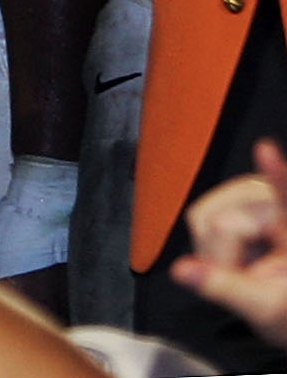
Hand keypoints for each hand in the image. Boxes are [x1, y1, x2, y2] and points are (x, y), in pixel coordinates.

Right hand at [173, 138, 286, 344]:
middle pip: (219, 221)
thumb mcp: (265, 309)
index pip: (283, 194)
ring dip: (214, 250)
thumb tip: (181, 271)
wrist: (286, 304)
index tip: (265, 149)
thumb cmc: (285, 308)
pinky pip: (202, 214)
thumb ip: (224, 288)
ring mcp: (254, 196)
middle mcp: (272, 200)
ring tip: (245, 266)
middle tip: (247, 276)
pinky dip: (209, 241)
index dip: (274, 175)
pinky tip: (235, 253)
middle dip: (222, 257)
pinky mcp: (237, 197)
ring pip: (204, 216)